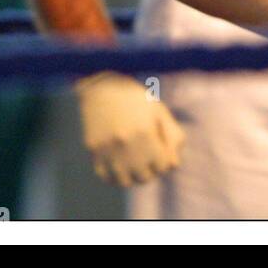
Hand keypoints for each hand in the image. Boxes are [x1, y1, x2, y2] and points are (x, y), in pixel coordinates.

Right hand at [76, 72, 185, 186]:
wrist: (100, 85)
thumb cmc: (135, 97)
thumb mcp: (158, 111)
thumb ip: (173, 137)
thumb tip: (174, 166)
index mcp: (146, 132)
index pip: (163, 166)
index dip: (164, 160)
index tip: (160, 151)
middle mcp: (126, 143)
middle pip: (145, 177)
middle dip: (150, 170)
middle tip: (148, 159)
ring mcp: (108, 147)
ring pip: (125, 181)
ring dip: (132, 177)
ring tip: (133, 165)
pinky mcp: (93, 149)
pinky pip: (105, 176)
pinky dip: (113, 176)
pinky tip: (118, 166)